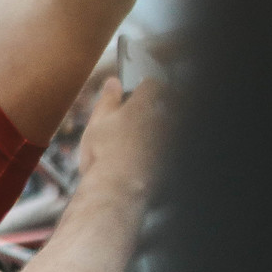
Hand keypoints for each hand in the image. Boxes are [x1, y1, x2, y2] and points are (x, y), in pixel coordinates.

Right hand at [75, 75, 162, 195]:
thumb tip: (112, 82)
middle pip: (170, 102)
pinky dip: (164, 147)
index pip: (151, 84)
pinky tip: (148, 155)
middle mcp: (164, 118)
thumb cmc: (104, 155)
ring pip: (174, 123)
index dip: (143, 86)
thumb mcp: (97, 123)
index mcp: (143, 105)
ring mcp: (172, 138)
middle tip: (142, 113)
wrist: (118, 189)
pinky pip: (172, 146)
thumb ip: (107, 100)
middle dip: (160, 104)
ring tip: (144, 136)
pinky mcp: (174, 157)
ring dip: (164, 125)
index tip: (138, 91)